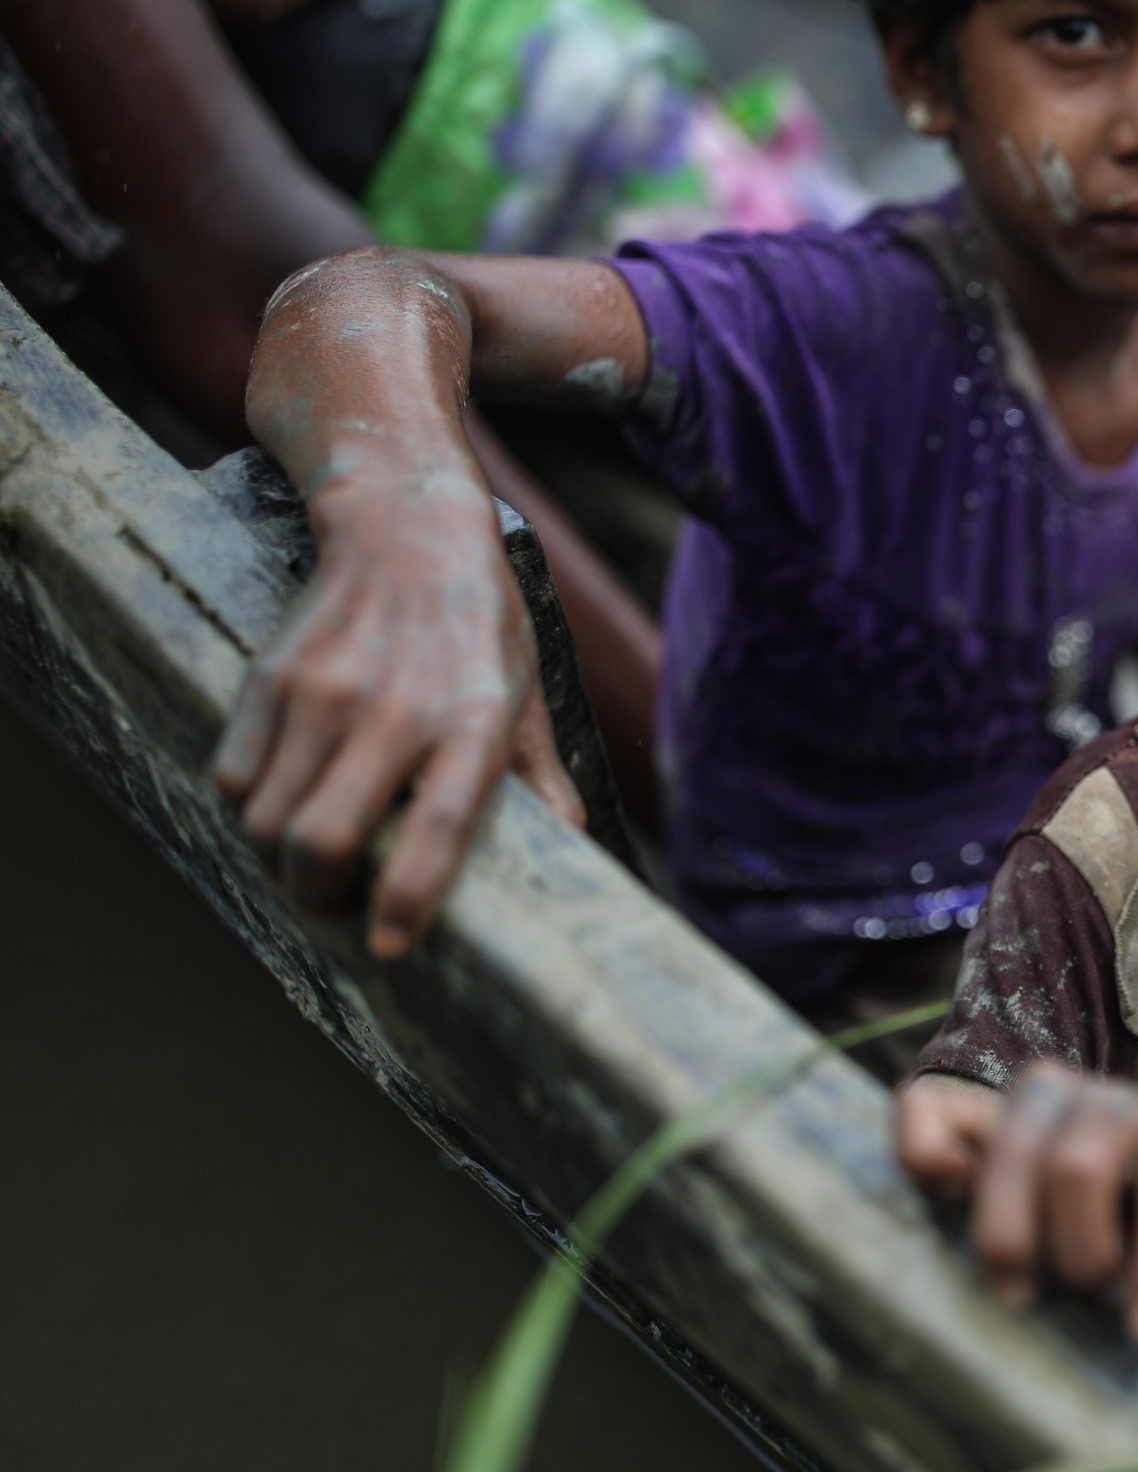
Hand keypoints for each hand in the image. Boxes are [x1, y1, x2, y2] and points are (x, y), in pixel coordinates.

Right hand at [212, 481, 579, 957]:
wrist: (406, 527)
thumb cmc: (478, 623)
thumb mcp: (525, 696)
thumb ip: (540, 779)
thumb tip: (571, 854)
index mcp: (473, 724)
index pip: (435, 831)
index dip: (405, 901)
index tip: (386, 944)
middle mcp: (396, 712)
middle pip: (320, 842)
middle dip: (319, 895)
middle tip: (335, 901)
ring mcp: (325, 694)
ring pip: (266, 820)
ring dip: (276, 860)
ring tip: (305, 859)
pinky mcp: (271, 677)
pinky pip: (231, 776)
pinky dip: (246, 809)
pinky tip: (278, 802)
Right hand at [897, 1065, 1137, 1345]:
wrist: (1103, 1153)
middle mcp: (1110, 1099)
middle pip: (1080, 1165)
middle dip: (1083, 1254)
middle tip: (1085, 1300)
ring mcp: (1035, 1094)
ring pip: (1012, 1144)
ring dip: (1012, 1234)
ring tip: (1019, 1296)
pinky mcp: (964, 1100)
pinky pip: (931, 1110)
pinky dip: (929, 1154)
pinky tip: (946, 1195)